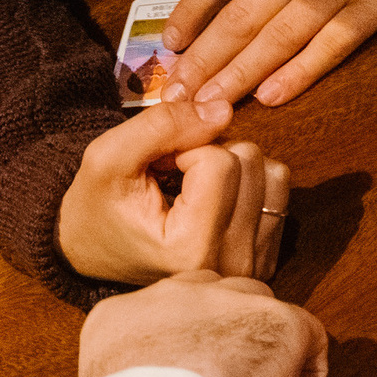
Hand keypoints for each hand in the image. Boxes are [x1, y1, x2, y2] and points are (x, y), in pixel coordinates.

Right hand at [56, 91, 290, 287]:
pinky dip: (248, 185)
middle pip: (251, 163)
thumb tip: (225, 110)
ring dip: (234, 167)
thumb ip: (161, 125)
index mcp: (188, 249)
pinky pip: (280, 193)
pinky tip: (214, 202)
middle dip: (211, 155)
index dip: (183, 149)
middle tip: (173, 179)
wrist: (97, 252)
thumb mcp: (107, 157)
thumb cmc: (97, 206)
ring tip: (193, 190)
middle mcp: (228, 265)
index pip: (219, 161)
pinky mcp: (265, 260)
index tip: (158, 172)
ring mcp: (252, 267)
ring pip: (273, 174)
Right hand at [76, 267, 327, 376]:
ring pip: (259, 308)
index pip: (159, 314)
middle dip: (224, 333)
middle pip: (212, 298)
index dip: (181, 345)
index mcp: (122, 315)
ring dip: (261, 346)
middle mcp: (174, 296)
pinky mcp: (278, 321)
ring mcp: (228, 302)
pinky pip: (308, 338)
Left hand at [158, 0, 376, 110]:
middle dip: (204, 59)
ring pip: (276, 37)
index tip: (169, 47)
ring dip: (239, 74)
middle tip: (176, 95)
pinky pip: (329, 45)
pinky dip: (299, 72)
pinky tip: (272, 98)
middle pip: (238, 16)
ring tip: (209, 105)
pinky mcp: (375, 5)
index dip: (191, 14)